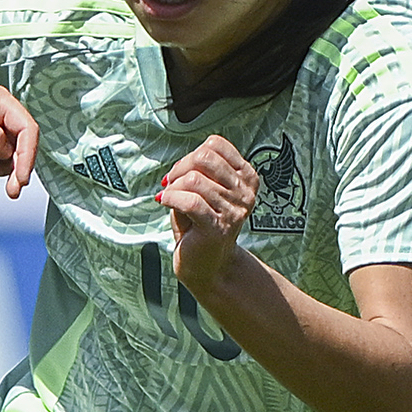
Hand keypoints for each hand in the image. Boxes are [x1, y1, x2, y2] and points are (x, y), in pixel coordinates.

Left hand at [157, 135, 258, 292]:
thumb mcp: (202, 192)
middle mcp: (245, 193)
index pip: (216, 145)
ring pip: (193, 180)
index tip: (181, 173)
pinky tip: (165, 203)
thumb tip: (178, 166)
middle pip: (204, 158)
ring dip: (173, 188)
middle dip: (179, 168)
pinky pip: (189, 200)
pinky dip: (170, 198)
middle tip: (170, 185)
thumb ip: (195, 172)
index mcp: (246, 178)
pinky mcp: (217, 227)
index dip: (191, 154)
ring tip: (169, 200)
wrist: (207, 266)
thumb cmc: (200, 227)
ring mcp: (234, 211)